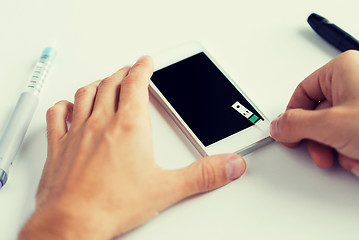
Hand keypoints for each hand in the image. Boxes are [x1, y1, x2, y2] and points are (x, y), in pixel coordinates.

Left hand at [19, 56, 245, 238]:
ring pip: (86, 94)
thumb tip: (229, 165)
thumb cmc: (112, 205)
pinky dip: (64, 106)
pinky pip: (58, 116)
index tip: (145, 61)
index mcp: (129, 127)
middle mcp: (101, 123)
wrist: (72, 222)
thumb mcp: (166, 189)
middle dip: (123, 73)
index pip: (136, 84)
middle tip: (129, 70)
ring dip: (97, 84)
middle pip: (111, 84)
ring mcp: (78, 133)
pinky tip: (68, 106)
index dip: (142, 68)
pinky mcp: (59, 147)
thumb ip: (202, 175)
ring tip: (105, 82)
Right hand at [270, 50, 358, 176]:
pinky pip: (352, 137)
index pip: (302, 92)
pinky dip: (353, 153)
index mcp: (342, 69)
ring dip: (338, 150)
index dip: (292, 117)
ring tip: (352, 156)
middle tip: (323, 151)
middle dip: (320, 140)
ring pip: (335, 130)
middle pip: (318, 114)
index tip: (289, 135)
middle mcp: (354, 82)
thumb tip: (278, 126)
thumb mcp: (332, 124)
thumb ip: (296, 125)